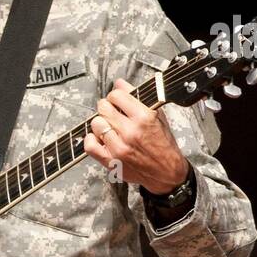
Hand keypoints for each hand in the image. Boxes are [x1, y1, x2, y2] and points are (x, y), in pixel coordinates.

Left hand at [83, 79, 189, 193]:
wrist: (166, 172)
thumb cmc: (163, 145)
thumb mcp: (157, 117)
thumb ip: (137, 98)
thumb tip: (119, 83)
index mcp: (144, 118)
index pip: (117, 96)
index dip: (115, 96)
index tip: (116, 100)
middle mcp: (130, 132)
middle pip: (103, 108)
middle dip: (106, 107)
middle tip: (111, 112)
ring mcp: (119, 147)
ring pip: (96, 124)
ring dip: (101, 123)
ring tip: (109, 127)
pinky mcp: (111, 161)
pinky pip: (90, 145)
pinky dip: (91, 139)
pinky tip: (100, 138)